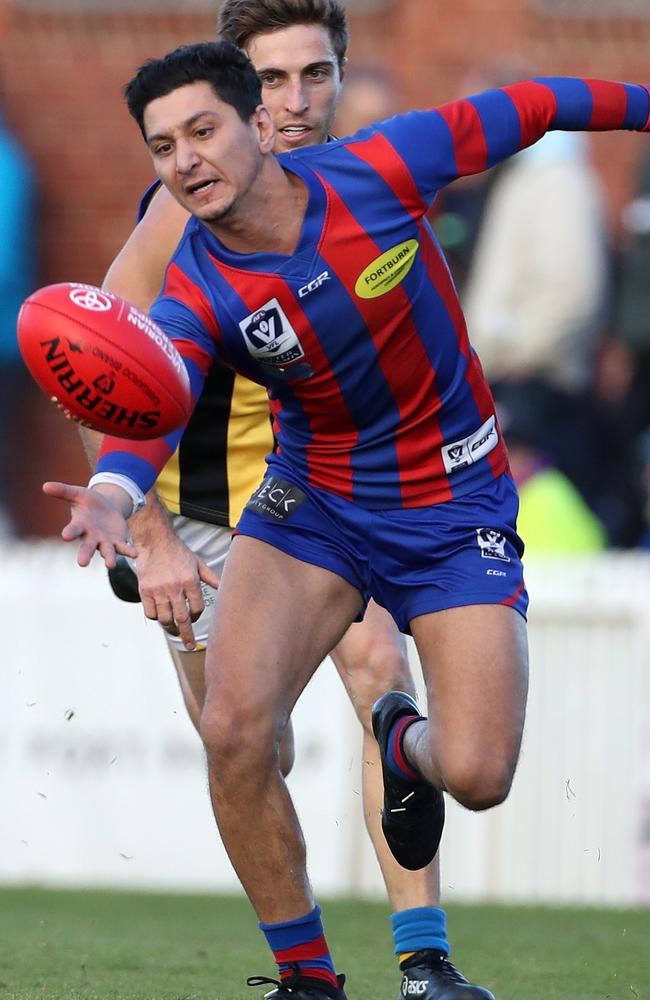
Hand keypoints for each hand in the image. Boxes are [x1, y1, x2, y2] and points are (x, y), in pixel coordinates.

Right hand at [42, 481, 136, 567]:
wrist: (107, 508)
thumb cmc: (89, 502)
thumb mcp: (77, 493)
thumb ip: (63, 491)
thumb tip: (45, 485)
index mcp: (80, 525)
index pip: (73, 530)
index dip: (70, 532)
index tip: (66, 535)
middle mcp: (91, 536)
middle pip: (87, 547)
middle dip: (85, 554)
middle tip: (82, 563)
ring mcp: (105, 541)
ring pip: (106, 551)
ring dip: (109, 558)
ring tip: (110, 565)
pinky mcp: (118, 541)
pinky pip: (123, 548)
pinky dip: (128, 551)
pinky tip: (134, 554)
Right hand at [131, 503, 220, 649]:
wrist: (155, 540)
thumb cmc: (178, 552)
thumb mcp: (198, 563)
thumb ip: (211, 577)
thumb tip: (225, 588)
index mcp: (190, 581)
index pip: (197, 608)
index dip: (197, 616)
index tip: (194, 618)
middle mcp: (175, 587)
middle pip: (182, 618)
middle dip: (187, 634)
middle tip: (190, 645)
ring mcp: (159, 590)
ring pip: (165, 619)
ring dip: (171, 628)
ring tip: (174, 631)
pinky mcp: (145, 590)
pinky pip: (150, 613)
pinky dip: (156, 618)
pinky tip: (160, 617)